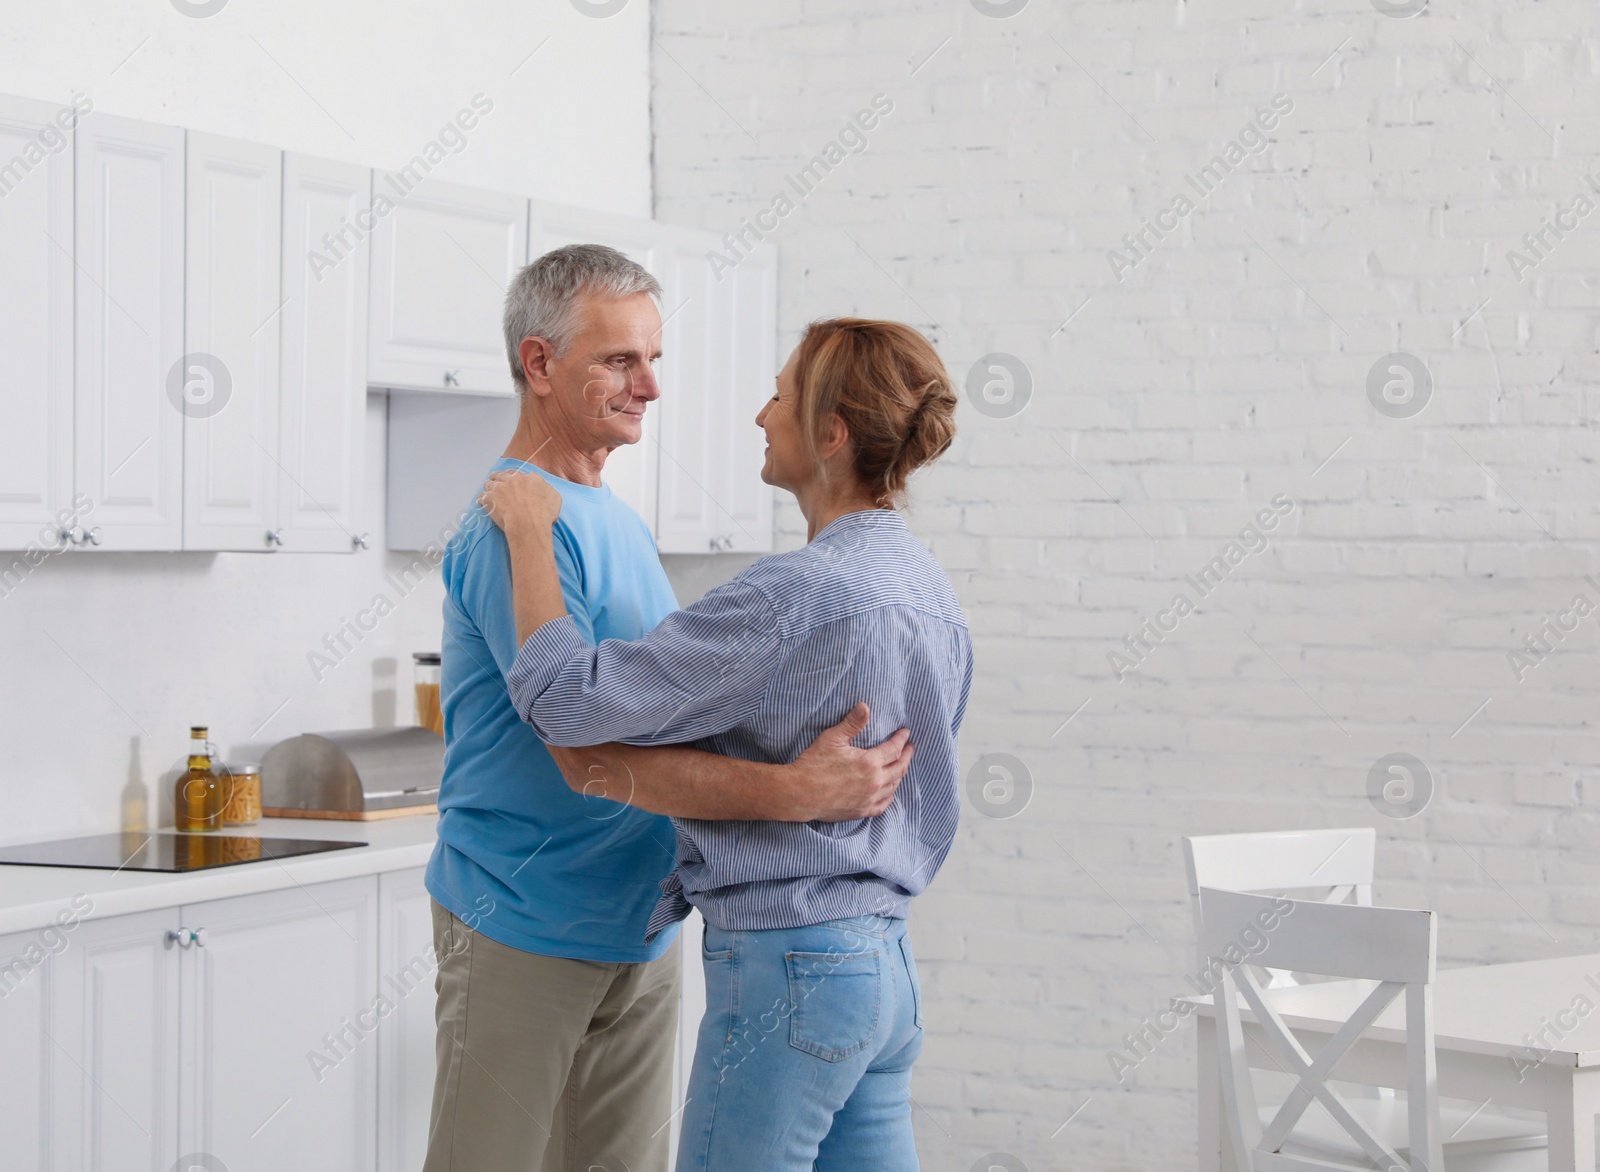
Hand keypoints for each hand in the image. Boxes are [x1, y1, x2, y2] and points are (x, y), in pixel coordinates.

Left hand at [479, 469, 561, 534]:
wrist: (528, 524)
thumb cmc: (544, 514)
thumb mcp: (555, 498)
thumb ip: (546, 489)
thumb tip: (542, 488)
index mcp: (530, 478)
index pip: (519, 474)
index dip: (514, 479)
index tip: (513, 485)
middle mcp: (514, 479)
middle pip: (502, 475)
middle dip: (500, 479)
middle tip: (499, 486)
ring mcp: (500, 487)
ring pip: (489, 483)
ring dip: (490, 487)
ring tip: (490, 494)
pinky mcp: (489, 498)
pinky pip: (481, 496)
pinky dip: (483, 499)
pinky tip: (484, 503)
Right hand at [788, 703, 912, 821]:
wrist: (800, 794)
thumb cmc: (814, 764)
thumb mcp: (832, 738)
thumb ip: (852, 723)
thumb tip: (865, 706)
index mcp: (869, 762)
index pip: (894, 749)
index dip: (901, 740)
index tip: (906, 733)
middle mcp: (874, 782)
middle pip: (899, 768)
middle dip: (906, 756)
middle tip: (910, 748)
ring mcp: (869, 799)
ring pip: (894, 786)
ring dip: (900, 774)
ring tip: (901, 765)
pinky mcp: (862, 811)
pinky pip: (884, 804)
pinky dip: (890, 795)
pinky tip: (890, 791)